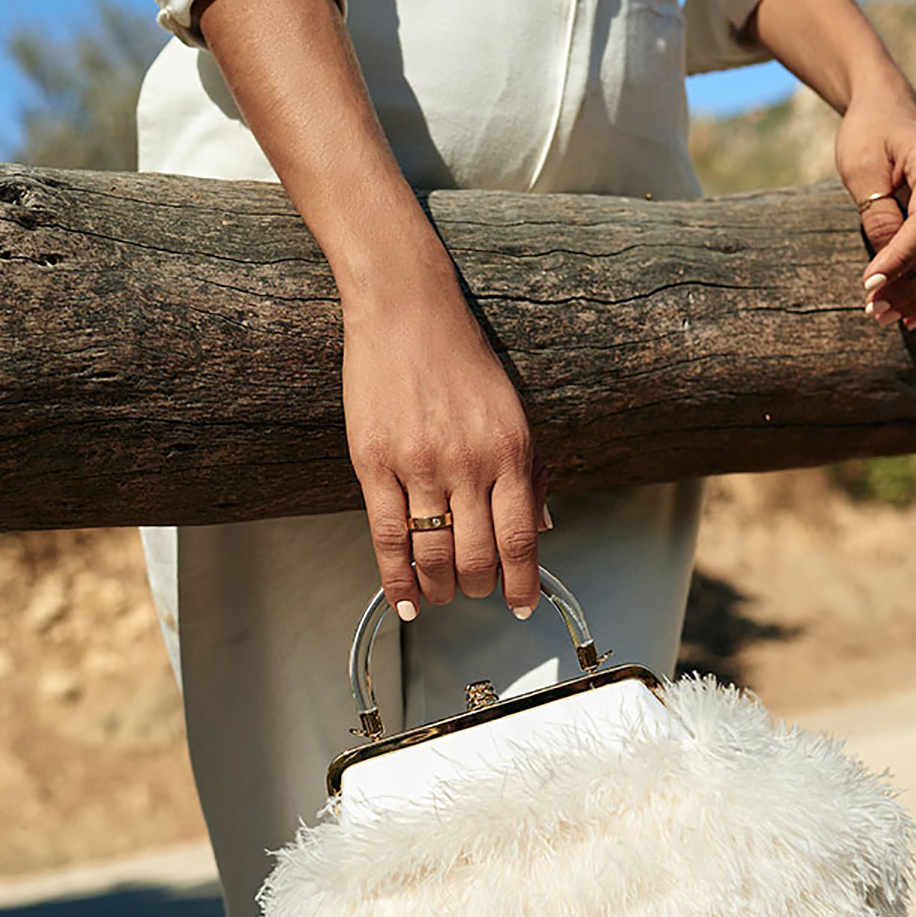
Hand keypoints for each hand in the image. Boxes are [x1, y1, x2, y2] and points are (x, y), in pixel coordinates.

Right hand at [341, 280, 549, 621]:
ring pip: (433, 553)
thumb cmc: (462, 359)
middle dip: (478, 588)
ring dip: (440, 587)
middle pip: (477, 556)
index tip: (522, 605)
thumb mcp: (513, 414)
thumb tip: (541, 529)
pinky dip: (396, 578)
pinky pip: (387, 536)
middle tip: (475, 592)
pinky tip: (404, 598)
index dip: (523, 583)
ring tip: (441, 594)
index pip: (520, 539)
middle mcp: (468, 463)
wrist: (407, 310)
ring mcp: (419, 465)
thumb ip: (529, 473)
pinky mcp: (374, 462)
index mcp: (510, 452)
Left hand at [836, 93, 915, 329]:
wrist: (889, 116)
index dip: (900, 260)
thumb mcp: (860, 167)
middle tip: (872, 310)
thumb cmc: (869, 137)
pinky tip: (909, 317)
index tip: (868, 285)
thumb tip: (888, 260)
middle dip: (912, 289)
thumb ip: (876, 212)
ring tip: (884, 317)